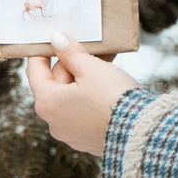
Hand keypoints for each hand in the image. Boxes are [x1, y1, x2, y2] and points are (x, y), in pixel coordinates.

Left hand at [23, 32, 140, 157]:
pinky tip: (107, 82)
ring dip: (84, 78)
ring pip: (71, 96)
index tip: (52, 38)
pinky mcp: (88, 138)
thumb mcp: (91, 68)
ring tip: (102, 61)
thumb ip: (71, 53)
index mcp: (48, 103)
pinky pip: (83, 110)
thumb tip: (57, 40)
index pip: (35, 71)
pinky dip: (91, 95)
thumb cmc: (114, 100)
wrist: (142, 134)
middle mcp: (54, 122)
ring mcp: (71, 133)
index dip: (42, 51)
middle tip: (87, 47)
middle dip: (70, 64)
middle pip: (55, 83)